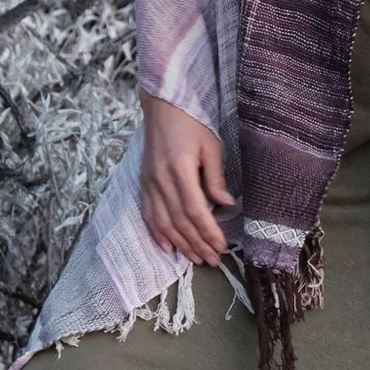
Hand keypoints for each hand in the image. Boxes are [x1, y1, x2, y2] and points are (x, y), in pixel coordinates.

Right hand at [138, 90, 235, 266]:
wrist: (162, 108)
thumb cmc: (191, 124)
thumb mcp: (211, 145)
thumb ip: (216, 176)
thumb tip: (226, 203)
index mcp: (179, 168)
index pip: (195, 210)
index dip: (208, 231)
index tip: (222, 246)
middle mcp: (160, 180)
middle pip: (180, 221)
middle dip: (197, 244)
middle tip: (213, 260)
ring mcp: (149, 183)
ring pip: (163, 223)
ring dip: (180, 244)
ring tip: (196, 259)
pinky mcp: (143, 184)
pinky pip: (148, 215)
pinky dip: (158, 234)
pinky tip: (168, 248)